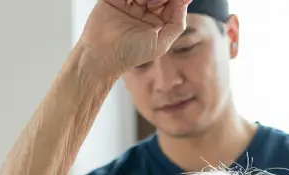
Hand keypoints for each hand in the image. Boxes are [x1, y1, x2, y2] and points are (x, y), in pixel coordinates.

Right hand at [77, 0, 191, 74]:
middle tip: (157, 2)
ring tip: (146, 2)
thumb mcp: (161, 42)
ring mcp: (129, 1)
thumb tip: (185, 1)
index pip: (172, 1)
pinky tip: (137, 0)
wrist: (102, 55)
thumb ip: (176, 23)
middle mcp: (144, 7)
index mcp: (157, 18)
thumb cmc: (131, 54)